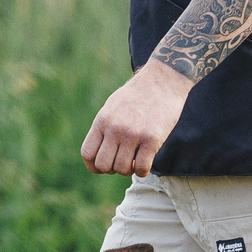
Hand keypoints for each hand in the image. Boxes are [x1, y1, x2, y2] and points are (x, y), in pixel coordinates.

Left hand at [81, 61, 194, 175]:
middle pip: (103, 165)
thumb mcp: (112, 106)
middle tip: (122, 162)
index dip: (93, 166)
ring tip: (135, 161)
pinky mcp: (152, 139)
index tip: (103, 167)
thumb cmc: (138, 94)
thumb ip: (104, 127)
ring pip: (122, 169)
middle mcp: (115, 128)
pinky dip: (142, 171)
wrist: (163, 80)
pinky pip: (141, 168)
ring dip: (128, 170)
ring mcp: (133, 134)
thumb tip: (99, 151)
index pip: (87, 153)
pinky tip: (146, 162)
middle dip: (111, 169)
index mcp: (102, 120)